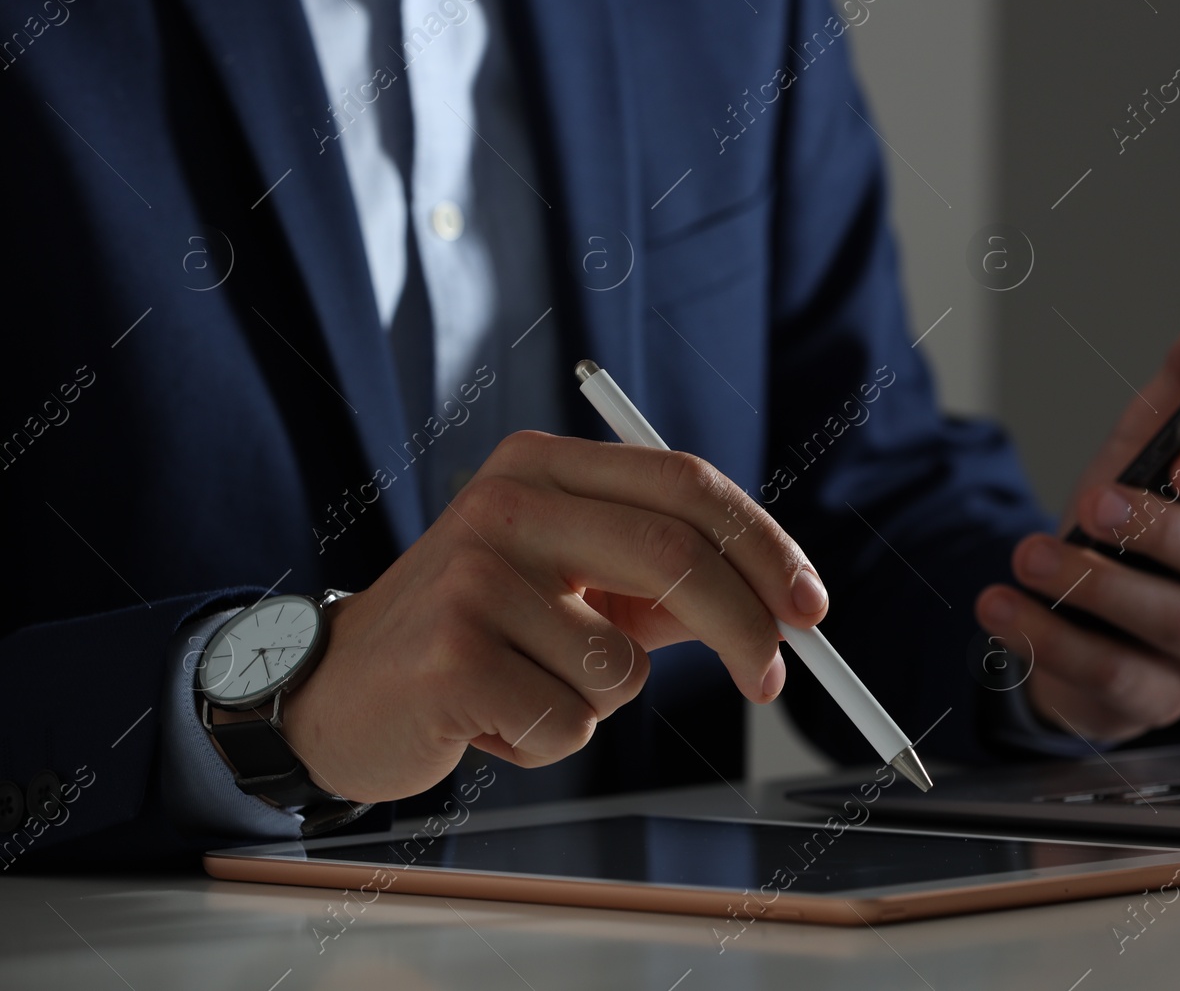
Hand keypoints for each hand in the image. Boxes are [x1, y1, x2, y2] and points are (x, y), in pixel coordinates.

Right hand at [275, 432, 829, 802]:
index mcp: (544, 468)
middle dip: (745, 628)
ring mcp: (472, 576)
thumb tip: (777, 607)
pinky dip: (551, 741)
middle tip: (771, 680)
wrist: (338, 691)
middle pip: (675, 554)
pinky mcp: (450, 655)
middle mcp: (506, 503)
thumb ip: (664, 585)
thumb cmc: (476, 634)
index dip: (763, 545)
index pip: (685, 486)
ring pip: (623, 663)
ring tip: (533, 690)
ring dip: (604, 702)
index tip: (809, 608)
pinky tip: (490, 720)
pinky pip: (570, 722)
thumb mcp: (571, 587)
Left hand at [975, 318, 1179, 741]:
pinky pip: (1113, 675)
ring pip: (1175, 626)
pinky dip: (1048, 639)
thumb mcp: (1147, 452)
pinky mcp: (1159, 701)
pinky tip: (1003, 606)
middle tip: (1095, 503)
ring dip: (1096, 586)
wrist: (1083, 614)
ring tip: (1029, 555)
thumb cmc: (1132, 529)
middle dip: (1160, 531)